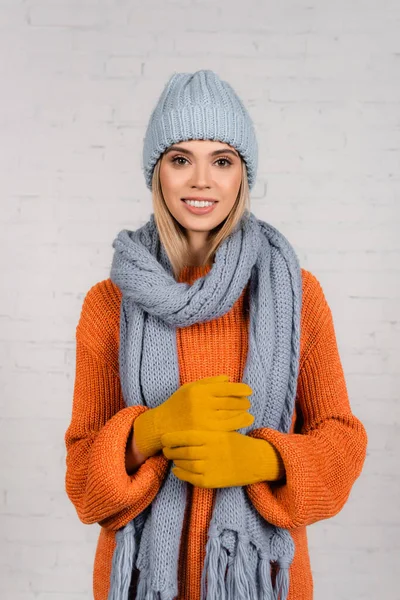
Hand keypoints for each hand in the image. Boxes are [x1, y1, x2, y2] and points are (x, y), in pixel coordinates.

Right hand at [133, 375, 253, 457]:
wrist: (163, 425)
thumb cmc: (178, 404)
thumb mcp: (190, 388)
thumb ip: (209, 382)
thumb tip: (228, 379)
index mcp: (199, 390)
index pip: (226, 388)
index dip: (240, 389)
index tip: (249, 391)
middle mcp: (202, 404)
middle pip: (230, 401)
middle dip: (242, 401)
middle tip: (248, 402)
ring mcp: (204, 419)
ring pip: (230, 415)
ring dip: (243, 413)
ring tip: (248, 412)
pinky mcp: (206, 432)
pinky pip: (227, 427)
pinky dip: (238, 423)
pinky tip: (244, 421)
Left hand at [161, 429, 284, 487]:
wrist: (255, 461)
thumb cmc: (236, 443)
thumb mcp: (223, 430)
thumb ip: (205, 429)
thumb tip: (181, 428)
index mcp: (212, 436)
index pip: (185, 437)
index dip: (172, 438)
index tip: (164, 438)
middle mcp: (210, 451)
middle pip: (182, 452)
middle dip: (171, 451)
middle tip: (166, 449)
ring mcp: (210, 467)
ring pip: (184, 465)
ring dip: (176, 461)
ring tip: (173, 458)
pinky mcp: (211, 481)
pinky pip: (190, 478)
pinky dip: (180, 474)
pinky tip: (178, 470)